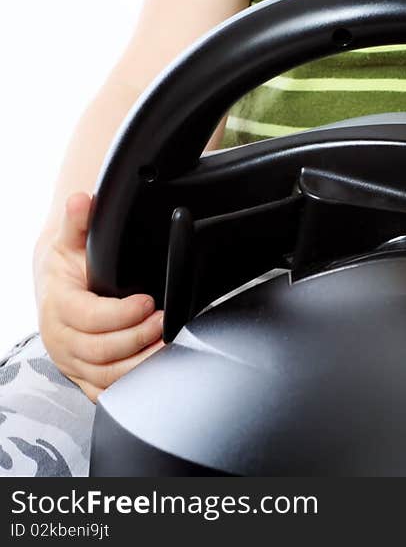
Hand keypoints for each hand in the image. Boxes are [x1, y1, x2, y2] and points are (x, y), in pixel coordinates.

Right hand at [36, 191, 165, 403]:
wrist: (55, 287)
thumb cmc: (66, 265)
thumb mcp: (70, 240)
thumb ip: (79, 220)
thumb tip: (80, 200)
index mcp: (58, 306)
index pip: (88, 318)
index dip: (120, 314)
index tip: (147, 301)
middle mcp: (61, 339)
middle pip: (99, 350)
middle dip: (136, 337)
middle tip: (164, 322)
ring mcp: (71, 362)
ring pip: (104, 376)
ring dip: (138, 363)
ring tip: (164, 344)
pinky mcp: (82, 376)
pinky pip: (104, 390)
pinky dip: (128, 385)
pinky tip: (151, 370)